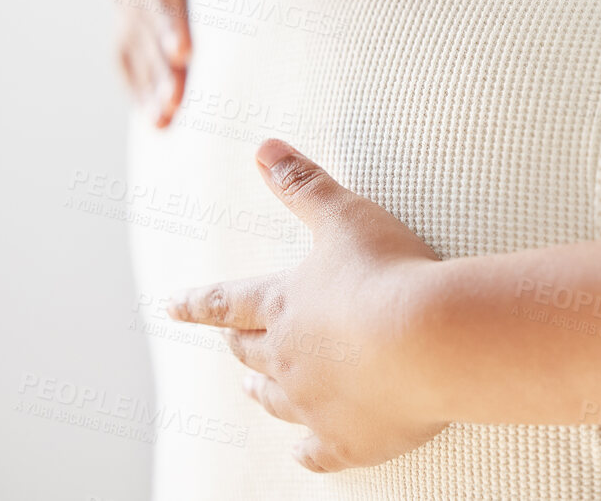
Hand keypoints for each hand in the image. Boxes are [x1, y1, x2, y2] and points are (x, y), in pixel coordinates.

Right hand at [112, 0, 207, 126]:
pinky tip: (150, 114)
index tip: (184, 54)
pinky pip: (124, 46)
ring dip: (145, 84)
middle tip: (175, 109)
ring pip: (129, 40)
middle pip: (141, 21)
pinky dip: (136, 81)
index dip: (168, 17)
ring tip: (164, 124)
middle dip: (157, 67)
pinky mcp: (124, 2)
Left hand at [166, 140, 447, 472]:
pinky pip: (318, 453)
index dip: (198, 302)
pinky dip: (308, 452)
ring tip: (254, 393)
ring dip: (262, 393)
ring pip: (274, 402)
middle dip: (239, 347)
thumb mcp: (345, 217)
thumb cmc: (390, 272)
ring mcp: (314, 403)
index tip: (169, 306)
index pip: (226, 303)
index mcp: (283, 303)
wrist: (430, 339)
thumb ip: (304, 184)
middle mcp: (287, 357)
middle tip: (231, 347)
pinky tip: (304, 453)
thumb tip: (265, 147)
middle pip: (250, 354)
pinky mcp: (348, 440)